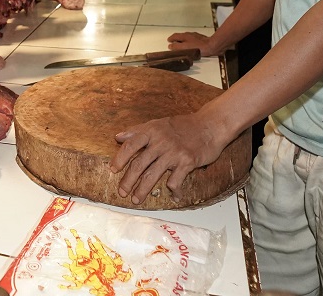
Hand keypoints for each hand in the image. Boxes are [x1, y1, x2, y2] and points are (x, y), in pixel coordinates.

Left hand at [110, 111, 227, 202]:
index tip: (112, 170)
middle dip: (128, 180)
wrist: (210, 125)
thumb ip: (137, 131)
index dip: (120, 158)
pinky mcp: (187, 162)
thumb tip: (118, 136)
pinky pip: (176, 181)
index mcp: (152, 131)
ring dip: (142, 190)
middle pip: (139, 164)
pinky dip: (173, 191)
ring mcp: (174, 153)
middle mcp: (161, 142)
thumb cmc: (183, 125)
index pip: (131, 145)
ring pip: (153, 175)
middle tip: (122, 192)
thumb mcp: (158, 123)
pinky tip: (173, 196)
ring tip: (136, 199)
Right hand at [167, 31, 219, 56]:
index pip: (175, 36)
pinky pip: (192, 39)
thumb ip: (176, 47)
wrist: (211, 46)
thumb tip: (170, 46)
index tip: (169, 40)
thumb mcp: (185, 48)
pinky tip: (190, 45)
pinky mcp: (200, 39)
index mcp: (184, 36)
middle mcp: (189, 34)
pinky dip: (188, 41)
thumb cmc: (199, 47)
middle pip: (180, 35)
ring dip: (182, 40)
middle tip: (173, 42)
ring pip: (186, 37)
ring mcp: (195, 36)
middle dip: (176, 39)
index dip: (171, 38)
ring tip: (181, 44)